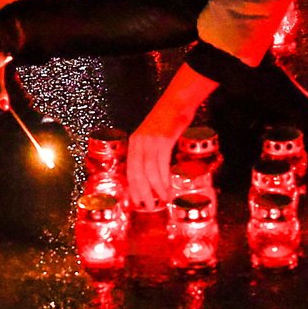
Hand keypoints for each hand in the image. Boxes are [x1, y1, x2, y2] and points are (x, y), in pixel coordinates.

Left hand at [125, 64, 221, 210]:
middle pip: (137, 173)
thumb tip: (152, 174)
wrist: (177, 102)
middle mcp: (139, 142)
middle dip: (142, 192)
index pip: (130, 170)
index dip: (133, 187)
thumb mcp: (153, 136)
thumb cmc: (167, 120)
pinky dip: (164, 178)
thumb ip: (149, 153)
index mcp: (134, 143)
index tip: (136, 201)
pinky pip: (161, 164)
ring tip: (162, 199)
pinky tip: (168, 187)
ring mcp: (150, 141)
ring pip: (149, 171)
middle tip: (148, 206)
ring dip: (156, 188)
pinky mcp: (163, 140)